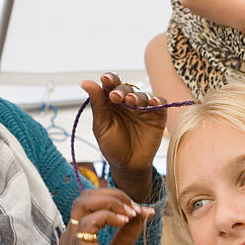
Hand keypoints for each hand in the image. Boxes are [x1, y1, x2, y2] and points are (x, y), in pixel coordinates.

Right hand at [51, 188, 154, 244]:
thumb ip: (125, 237)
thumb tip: (143, 215)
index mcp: (79, 233)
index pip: (92, 200)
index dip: (117, 198)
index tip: (140, 210)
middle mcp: (72, 232)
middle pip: (87, 195)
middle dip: (114, 194)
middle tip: (135, 208)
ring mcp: (72, 238)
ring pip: (84, 201)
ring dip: (112, 201)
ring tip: (131, 213)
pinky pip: (89, 220)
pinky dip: (109, 216)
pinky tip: (124, 223)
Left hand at [80, 72, 166, 201]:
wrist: (128, 165)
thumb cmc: (112, 145)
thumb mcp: (101, 126)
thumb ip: (97, 104)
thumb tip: (85, 82)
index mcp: (111, 101)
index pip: (110, 85)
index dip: (109, 79)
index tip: (105, 79)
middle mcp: (128, 101)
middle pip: (126, 87)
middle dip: (121, 89)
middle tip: (115, 96)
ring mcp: (143, 108)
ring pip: (142, 95)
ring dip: (136, 96)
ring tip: (131, 101)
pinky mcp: (157, 115)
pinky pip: (160, 104)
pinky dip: (158, 101)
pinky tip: (153, 102)